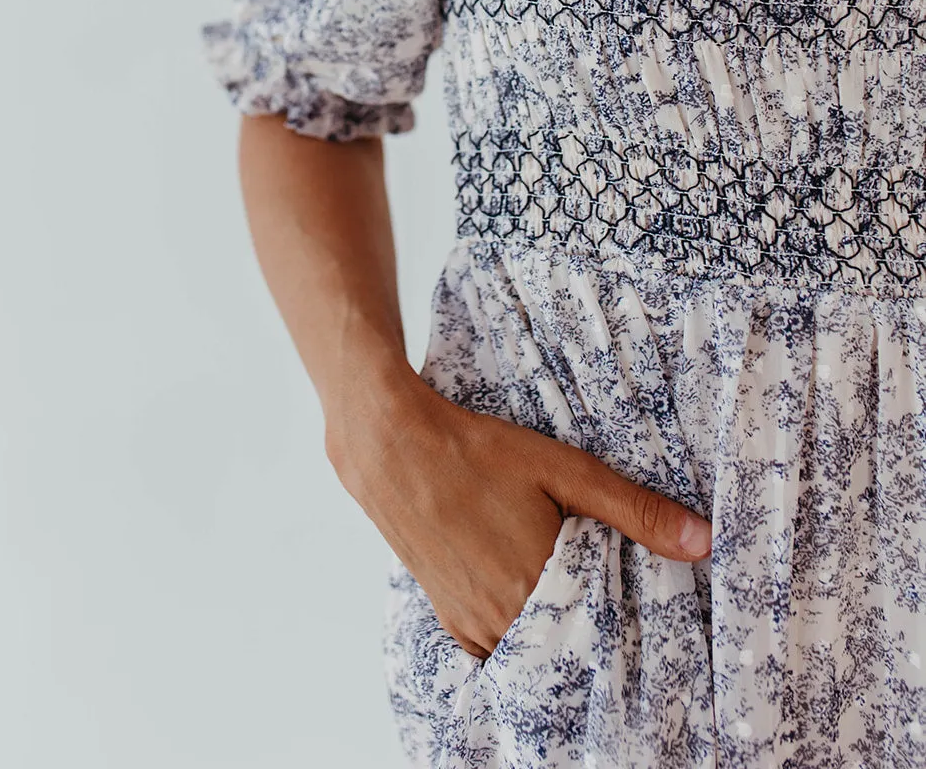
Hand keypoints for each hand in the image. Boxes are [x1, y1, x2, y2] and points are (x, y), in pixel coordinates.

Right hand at [327, 367, 711, 659]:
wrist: (393, 445)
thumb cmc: (479, 452)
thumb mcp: (564, 470)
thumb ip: (634, 510)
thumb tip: (702, 542)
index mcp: (539, 586)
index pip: (605, 633)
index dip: (629, 622)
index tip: (646, 606)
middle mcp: (503, 618)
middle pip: (569, 646)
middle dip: (594, 629)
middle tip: (612, 598)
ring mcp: (470, 622)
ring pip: (530, 651)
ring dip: (555, 633)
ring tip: (574, 598)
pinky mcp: (448, 617)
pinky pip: (493, 648)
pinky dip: (517, 636)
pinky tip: (530, 603)